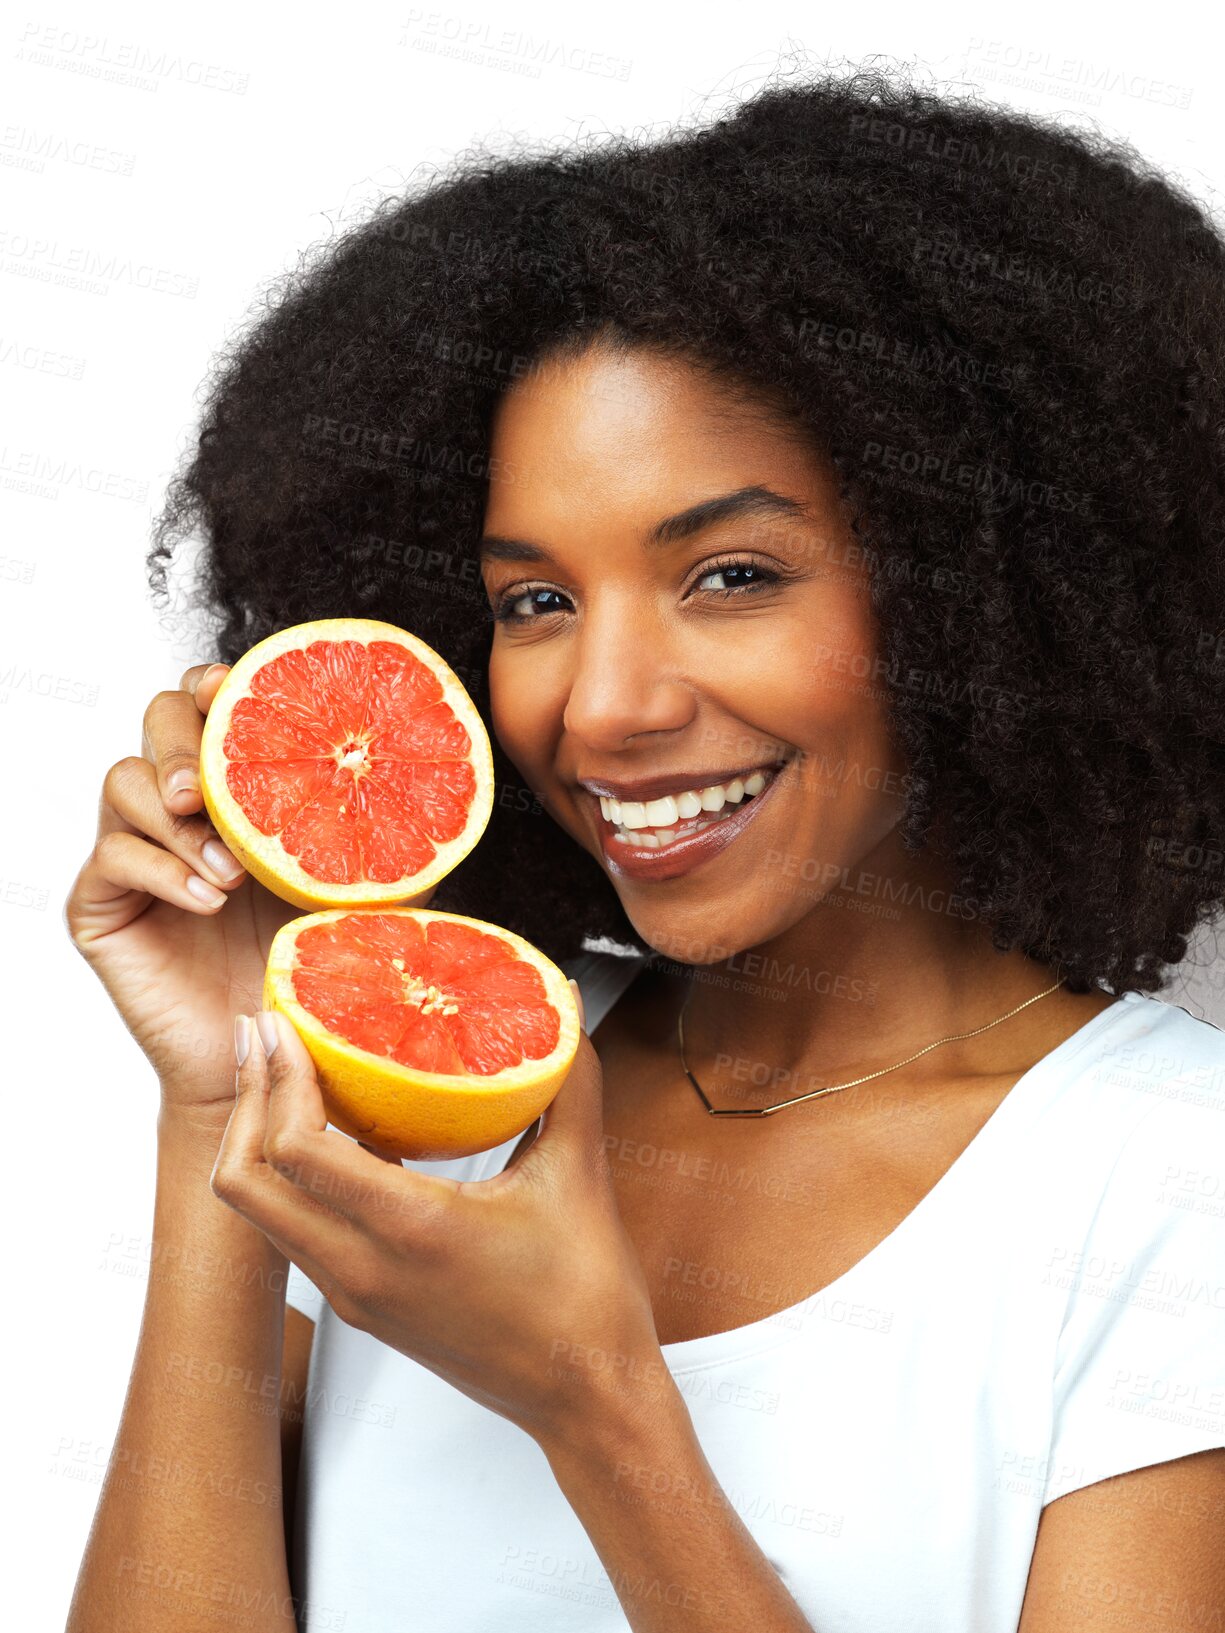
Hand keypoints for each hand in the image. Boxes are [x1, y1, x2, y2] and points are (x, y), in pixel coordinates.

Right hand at [62, 657, 436, 1127]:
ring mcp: (138, 854)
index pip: (208, 705)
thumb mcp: (372, 892)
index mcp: (239, 788)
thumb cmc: (318, 972)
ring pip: (123, 781)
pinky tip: (206, 898)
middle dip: (184, 741)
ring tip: (230, 870)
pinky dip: (159, 870)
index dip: (212, 683)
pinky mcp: (102, 905)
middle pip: (157, 721)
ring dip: (179, 819)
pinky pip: (109, 857)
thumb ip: (390, 834)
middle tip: (209, 790)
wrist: (274, 1057)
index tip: (231, 687)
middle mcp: (183, 808)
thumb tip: (427, 768)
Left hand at [211, 1009, 670, 1450]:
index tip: (280, 1024)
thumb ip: (571, 1081)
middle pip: (244, 1183)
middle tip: (258, 1035)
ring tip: (281, 1074)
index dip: (276, 1080)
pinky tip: (332, 1133)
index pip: (296, 1151)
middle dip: (243, 1100)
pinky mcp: (361, 1307)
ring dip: (256, 1139)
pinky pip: (296, 1233)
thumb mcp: (580, 1174)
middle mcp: (362, 1270)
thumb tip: (563, 1005)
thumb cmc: (586, 1298)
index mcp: (408, 1232)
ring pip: (260, 1213)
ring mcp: (354, 1295)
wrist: (585, 1398)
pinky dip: (291, 1177)